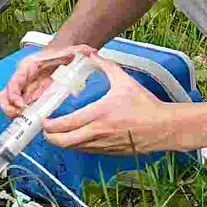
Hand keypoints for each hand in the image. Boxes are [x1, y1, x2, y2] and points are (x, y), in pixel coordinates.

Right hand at [0, 44, 93, 116]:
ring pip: (8, 104)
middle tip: (21, 116)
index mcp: (27, 67)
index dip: (13, 94)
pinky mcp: (29, 98)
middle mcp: (22, 79)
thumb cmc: (62, 55)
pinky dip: (22, 117)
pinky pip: (19, 109)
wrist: (62, 57)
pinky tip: (33, 123)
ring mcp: (24, 90)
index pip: (13, 81)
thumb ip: (79, 51)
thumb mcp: (70, 52)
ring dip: (13, 114)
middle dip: (9, 108)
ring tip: (27, 122)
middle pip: (4, 95)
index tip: (21, 105)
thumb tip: (90, 52)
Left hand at [42, 51, 181, 153]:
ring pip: (73, 148)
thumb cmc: (144, 104)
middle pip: (64, 142)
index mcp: (98, 115)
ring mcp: (103, 145)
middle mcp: (97, 133)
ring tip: (56, 133)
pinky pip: (86, 151)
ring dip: (62, 142)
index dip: (49, 124)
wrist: (163, 127)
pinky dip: (77, 145)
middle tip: (45, 129)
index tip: (43, 118)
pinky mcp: (109, 152)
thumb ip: (106, 66)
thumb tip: (92, 54)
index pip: (65, 124)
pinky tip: (75, 137)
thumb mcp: (124, 81)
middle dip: (50, 137)